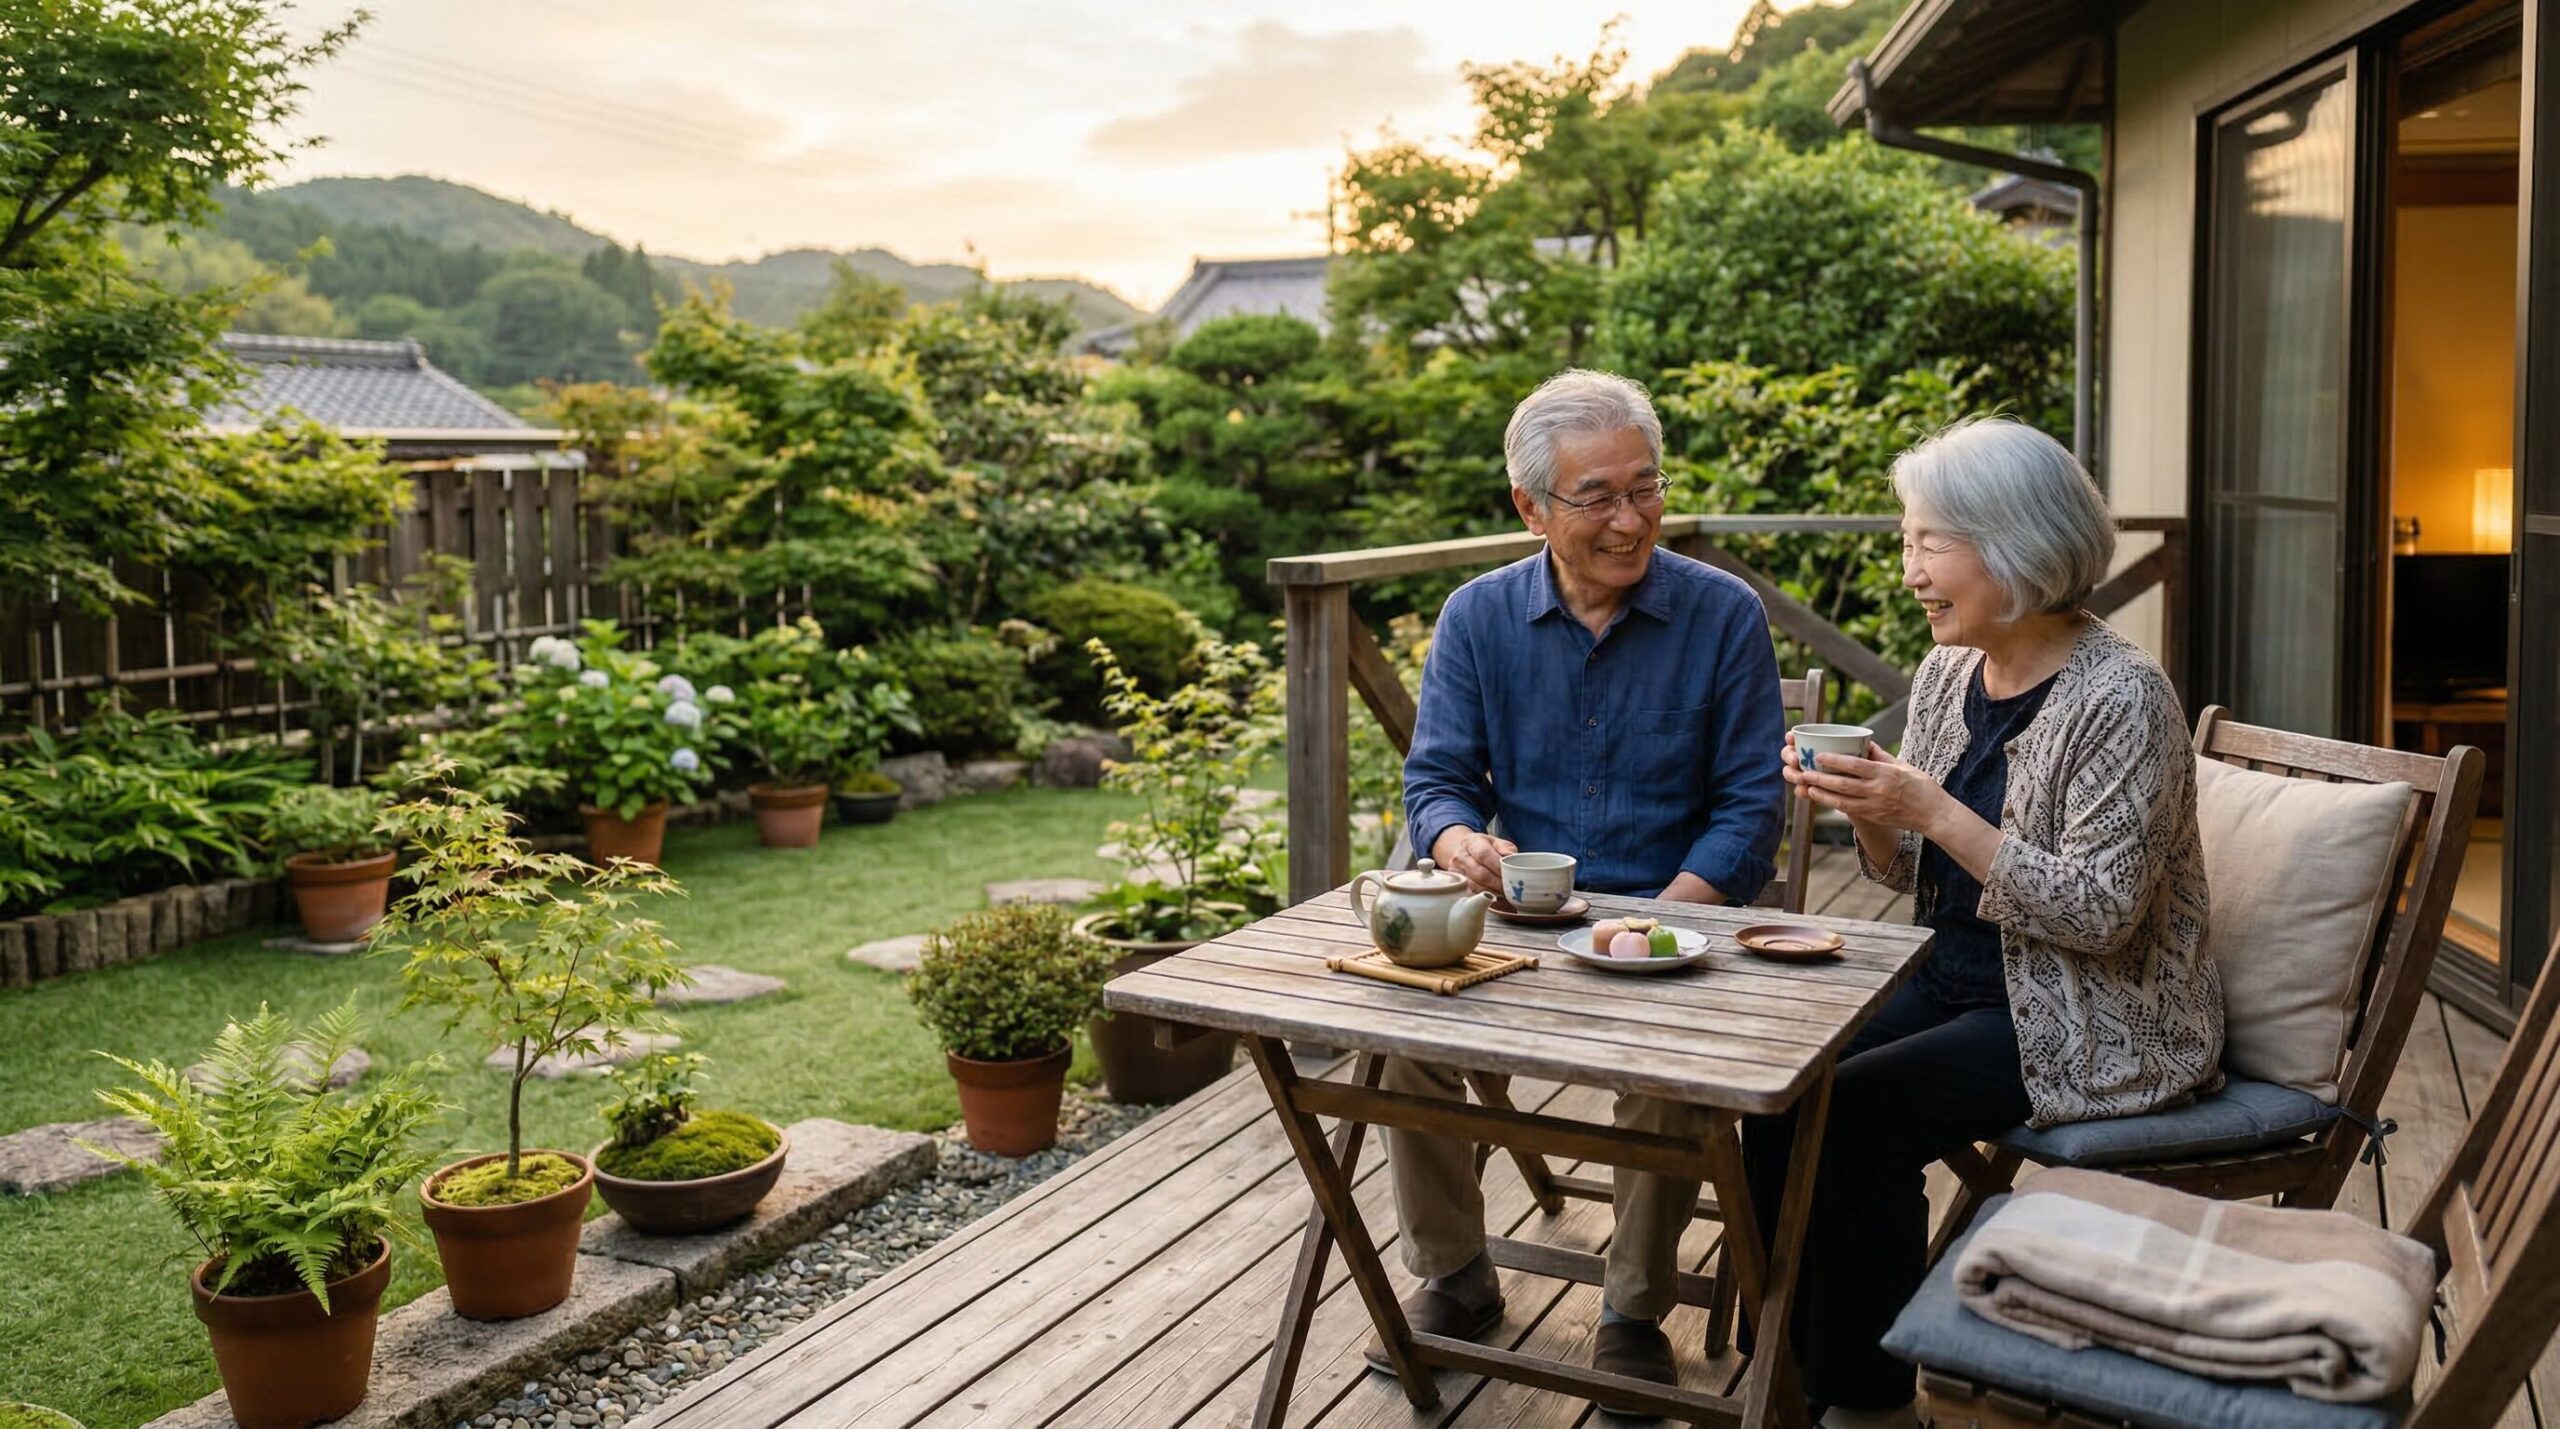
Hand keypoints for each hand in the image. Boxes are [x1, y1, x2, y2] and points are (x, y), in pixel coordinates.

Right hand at [1430, 826, 1517, 894]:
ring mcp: (1456, 871)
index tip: (1510, 875)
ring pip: (1476, 886)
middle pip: (1479, 873)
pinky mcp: (1457, 884)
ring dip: (1493, 891)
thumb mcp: (1495, 842)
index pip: (1484, 855)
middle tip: (1511, 888)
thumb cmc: (1482, 847)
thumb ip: (1506, 849)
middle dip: (1497, 883)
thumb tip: (1513, 858)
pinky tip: (1496, 896)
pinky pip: (1472, 893)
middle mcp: (1460, 856)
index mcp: (1471, 842)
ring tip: (1506, 892)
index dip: (1498, 867)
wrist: (1461, 850)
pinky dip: (1486, 896)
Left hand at [1791, 740, 1952, 836]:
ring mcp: (1874, 806)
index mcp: (1886, 774)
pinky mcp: (1873, 817)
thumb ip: (1881, 756)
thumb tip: (1864, 742)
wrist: (1934, 814)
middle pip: (1844, 784)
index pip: (1856, 766)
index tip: (1819, 755)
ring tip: (1807, 786)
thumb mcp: (1903, 765)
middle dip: (1821, 778)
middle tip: (1805, 771)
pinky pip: (1848, 810)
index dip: (1835, 761)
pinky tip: (1821, 798)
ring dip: (1822, 794)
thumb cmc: (1921, 786)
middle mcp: (1878, 790)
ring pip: (1842, 800)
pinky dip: (1832, 804)